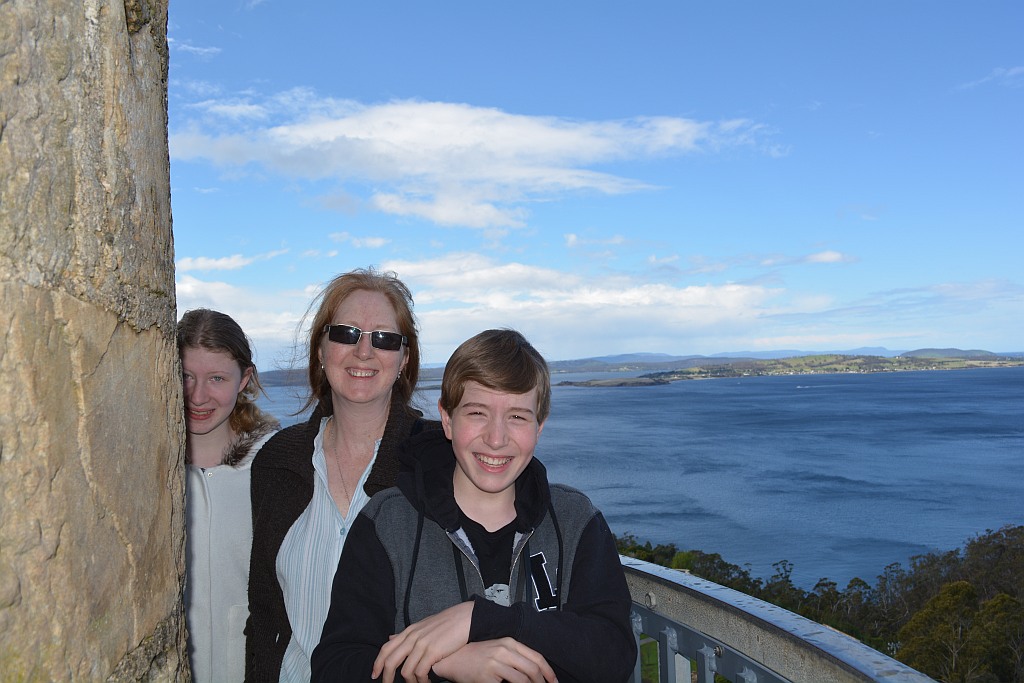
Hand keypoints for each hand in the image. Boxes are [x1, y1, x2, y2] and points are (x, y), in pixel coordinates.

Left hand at [373, 601, 473, 682]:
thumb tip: (390, 638)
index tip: (374, 674)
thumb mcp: (422, 626)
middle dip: (387, 678)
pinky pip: (420, 672)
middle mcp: (412, 637)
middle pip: (391, 661)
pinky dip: (421, 681)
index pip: (386, 648)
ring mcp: (422, 644)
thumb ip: (406, 634)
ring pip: (405, 671)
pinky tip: (426, 682)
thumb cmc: (445, 623)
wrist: (463, 618)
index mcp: (408, 631)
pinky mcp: (432, 651)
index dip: (377, 663)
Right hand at [432, 638, 557, 682]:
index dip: (548, 672)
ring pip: (523, 680)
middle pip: (533, 670)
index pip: (537, 657)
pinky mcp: (487, 677)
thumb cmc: (476, 655)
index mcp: (509, 642)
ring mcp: (495, 663)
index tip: (554, 682)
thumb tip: (534, 673)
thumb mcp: (497, 650)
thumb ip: (515, 657)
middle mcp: (504, 651)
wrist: (452, 658)